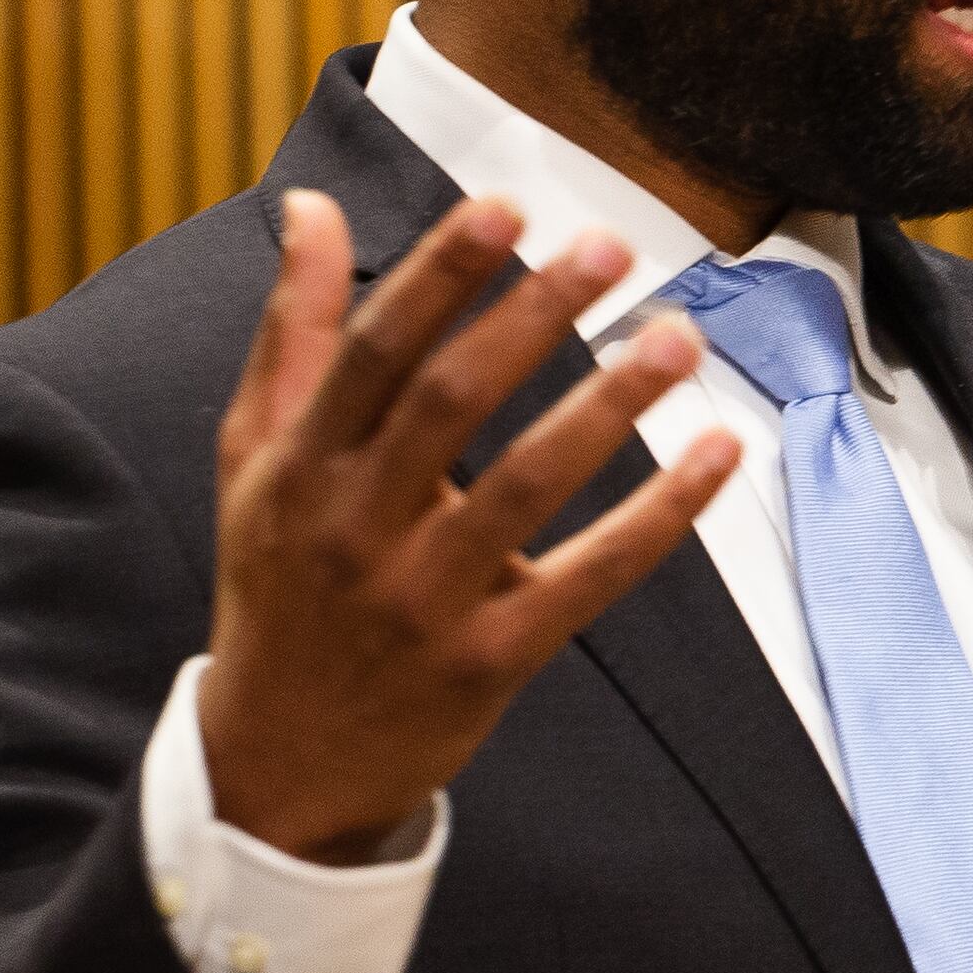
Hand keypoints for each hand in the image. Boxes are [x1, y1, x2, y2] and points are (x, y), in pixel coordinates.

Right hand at [198, 191, 739, 864]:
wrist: (276, 766)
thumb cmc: (281, 585)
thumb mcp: (256, 460)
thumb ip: (292, 332)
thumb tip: (310, 207)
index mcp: (300, 467)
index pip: (373, 351)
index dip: (438, 274)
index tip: (508, 208)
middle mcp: (355, 528)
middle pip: (451, 402)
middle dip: (533, 316)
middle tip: (612, 245)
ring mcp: (424, 600)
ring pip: (527, 485)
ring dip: (610, 404)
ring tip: (679, 334)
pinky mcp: (488, 661)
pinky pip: (589, 577)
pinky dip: (659, 515)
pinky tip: (717, 453)